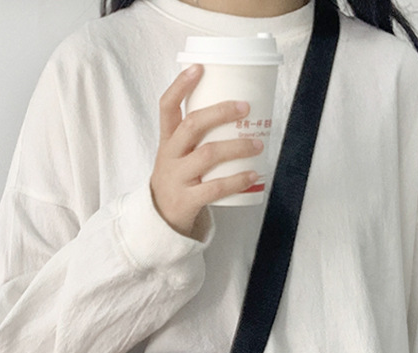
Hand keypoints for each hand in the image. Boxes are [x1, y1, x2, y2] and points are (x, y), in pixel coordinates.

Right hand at [150, 63, 263, 237]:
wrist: (160, 220)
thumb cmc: (178, 180)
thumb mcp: (177, 155)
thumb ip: (197, 136)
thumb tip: (241, 112)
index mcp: (167, 140)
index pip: (167, 106)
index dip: (180, 85)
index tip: (199, 67)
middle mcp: (170, 156)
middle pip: (192, 126)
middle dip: (220, 112)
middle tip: (245, 107)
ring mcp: (177, 179)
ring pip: (207, 155)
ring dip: (236, 146)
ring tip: (257, 143)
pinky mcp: (187, 201)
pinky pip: (215, 188)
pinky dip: (237, 180)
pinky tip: (253, 174)